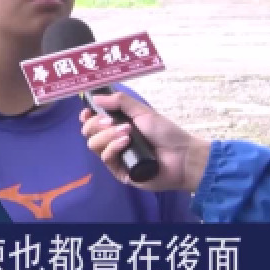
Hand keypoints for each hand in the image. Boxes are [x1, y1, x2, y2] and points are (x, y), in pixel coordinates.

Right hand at [79, 92, 210, 192]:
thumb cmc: (165, 133)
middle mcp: (113, 142)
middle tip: (112, 121)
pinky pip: (106, 158)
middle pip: (89, 133)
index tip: (88, 111)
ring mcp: (116, 158)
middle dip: (97, 124)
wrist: (182, 156)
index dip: (87, 117)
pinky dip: (113, 147)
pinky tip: (126, 142)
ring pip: (94, 145)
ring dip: (107, 135)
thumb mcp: (143, 112)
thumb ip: (120, 102)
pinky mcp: (119, 172)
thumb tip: (95, 97)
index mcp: (117, 127)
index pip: (93, 122)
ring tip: (127, 132)